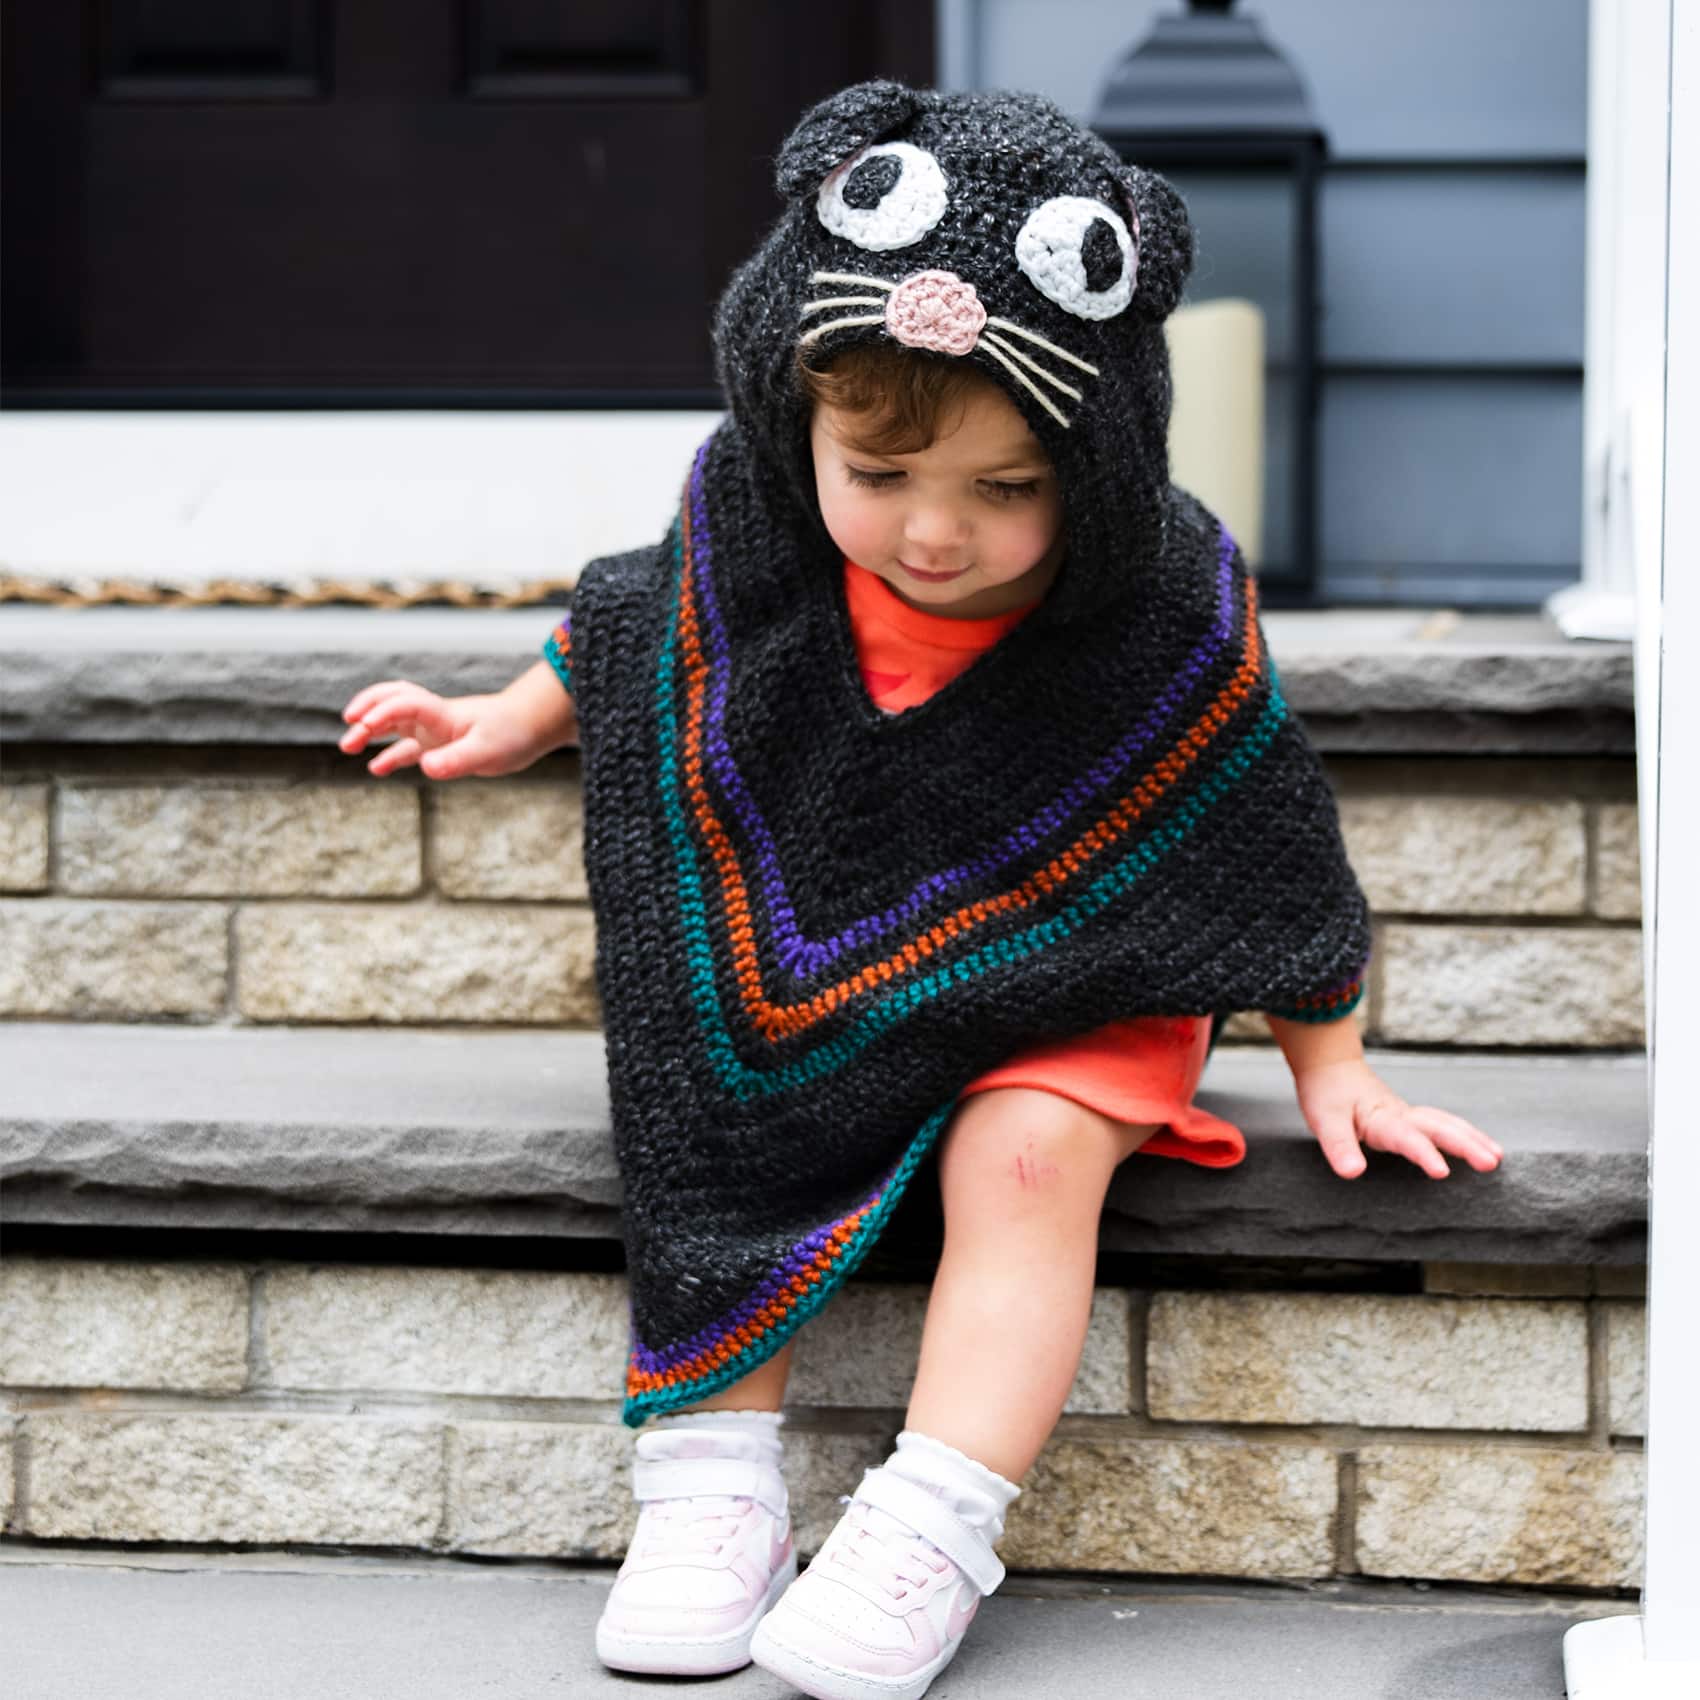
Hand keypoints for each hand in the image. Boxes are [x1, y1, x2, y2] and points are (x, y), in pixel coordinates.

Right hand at [337, 680, 536, 778]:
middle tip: (349, 728)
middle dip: (365, 711)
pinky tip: (376, 768)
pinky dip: (391, 755)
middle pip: (390, 703)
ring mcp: (435, 730)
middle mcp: (433, 717)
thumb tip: (426, 766)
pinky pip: (409, 747)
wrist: (531, 726)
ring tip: (348, 747)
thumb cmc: (512, 733)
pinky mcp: (441, 745)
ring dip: (370, 731)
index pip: (402, 704)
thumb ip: (457, 759)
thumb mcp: (487, 750)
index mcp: (441, 713)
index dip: (379, 712)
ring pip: (394, 724)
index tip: (362, 726)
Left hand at [1294, 1058, 1503, 1179]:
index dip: (1424, 1154)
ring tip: (1496, 1156)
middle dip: (1466, 1144)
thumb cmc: (1326, 1093)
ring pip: (1446, 1123)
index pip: (1407, 1137)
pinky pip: (1441, 1124)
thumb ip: (1339, 1147)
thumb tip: (1353, 1173)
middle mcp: (1401, 1114)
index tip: (1443, 1172)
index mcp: (1382, 1118)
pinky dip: (1463, 1133)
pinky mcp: (1409, 1117)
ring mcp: (1408, 1114)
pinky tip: (1478, 1145)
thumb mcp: (1324, 1120)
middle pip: (1439, 1127)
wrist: (1329, 1066)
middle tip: (1491, 1163)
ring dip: (1472, 1138)